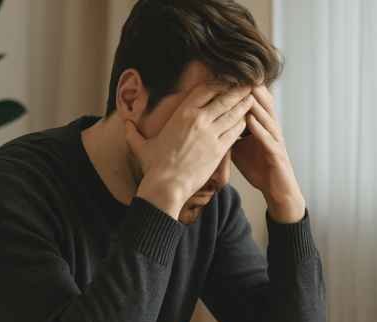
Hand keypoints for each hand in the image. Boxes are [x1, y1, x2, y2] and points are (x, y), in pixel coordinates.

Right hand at [125, 83, 253, 219]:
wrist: (166, 186)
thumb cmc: (154, 167)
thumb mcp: (141, 146)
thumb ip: (132, 133)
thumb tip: (124, 124)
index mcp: (182, 114)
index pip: (205, 89)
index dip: (218, 83)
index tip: (226, 80)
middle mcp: (199, 120)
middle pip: (224, 97)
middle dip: (237, 90)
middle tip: (248, 83)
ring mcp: (211, 134)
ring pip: (233, 113)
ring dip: (244, 104)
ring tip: (253, 97)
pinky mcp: (219, 150)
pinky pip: (236, 131)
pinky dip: (243, 123)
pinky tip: (249, 119)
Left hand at [232, 85, 305, 222]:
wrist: (276, 189)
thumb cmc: (258, 166)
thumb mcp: (240, 146)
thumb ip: (229, 131)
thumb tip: (210, 120)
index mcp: (262, 125)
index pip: (253, 101)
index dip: (243, 88)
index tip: (228, 74)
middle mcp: (270, 129)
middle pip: (263, 103)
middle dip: (251, 88)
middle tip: (239, 72)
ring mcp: (275, 141)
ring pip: (267, 117)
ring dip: (256, 104)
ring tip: (245, 90)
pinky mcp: (277, 155)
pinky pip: (269, 140)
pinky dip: (260, 130)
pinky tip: (251, 121)